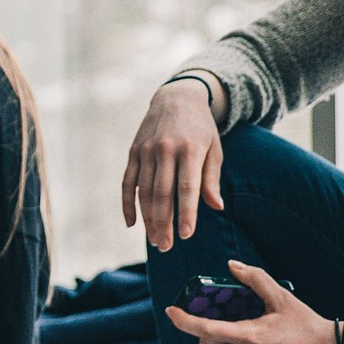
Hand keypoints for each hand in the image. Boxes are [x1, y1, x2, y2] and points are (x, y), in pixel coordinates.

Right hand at [122, 79, 224, 248]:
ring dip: (148, 219)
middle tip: (166, 247)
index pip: (187, 187)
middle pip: (163, 193)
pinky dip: (128, 205)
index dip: (186, 212)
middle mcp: (166, 149)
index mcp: (190, 149)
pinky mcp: (134, 152)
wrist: (177, 97)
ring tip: (154, 240)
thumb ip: (211, 178)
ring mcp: (146, 151)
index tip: (186, 235)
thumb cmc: (201, 128)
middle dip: (164, 223)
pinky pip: (127, 183)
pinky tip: (132, 224)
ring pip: (144, 191)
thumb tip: (216, 206)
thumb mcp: (214, 148)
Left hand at [164, 261, 332, 343]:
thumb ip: (255, 280)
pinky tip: (268, 342)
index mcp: (249, 337)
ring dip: (228, 341)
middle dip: (204, 333)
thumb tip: (232, 266)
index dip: (184, 321)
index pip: (205, 331)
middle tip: (215, 318)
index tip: (171, 311)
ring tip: (252, 326)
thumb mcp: (282, 297)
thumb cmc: (307, 324)